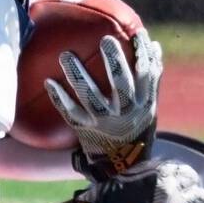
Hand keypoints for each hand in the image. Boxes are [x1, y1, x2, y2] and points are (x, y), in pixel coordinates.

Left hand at [44, 31, 161, 176]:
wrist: (123, 169)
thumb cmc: (135, 129)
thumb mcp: (149, 108)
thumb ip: (151, 79)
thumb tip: (154, 45)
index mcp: (144, 105)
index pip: (147, 76)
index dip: (144, 55)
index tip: (139, 33)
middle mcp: (126, 114)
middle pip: (121, 85)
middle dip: (115, 61)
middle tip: (105, 40)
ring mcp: (105, 124)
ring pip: (91, 97)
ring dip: (78, 75)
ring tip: (65, 55)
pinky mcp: (87, 132)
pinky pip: (71, 113)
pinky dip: (60, 98)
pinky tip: (49, 82)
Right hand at [74, 158, 203, 202]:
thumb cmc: (120, 190)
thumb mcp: (142, 171)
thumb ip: (163, 171)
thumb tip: (180, 173)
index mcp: (168, 180)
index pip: (191, 177)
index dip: (190, 180)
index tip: (186, 184)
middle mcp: (176, 200)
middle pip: (200, 197)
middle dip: (196, 197)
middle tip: (189, 200)